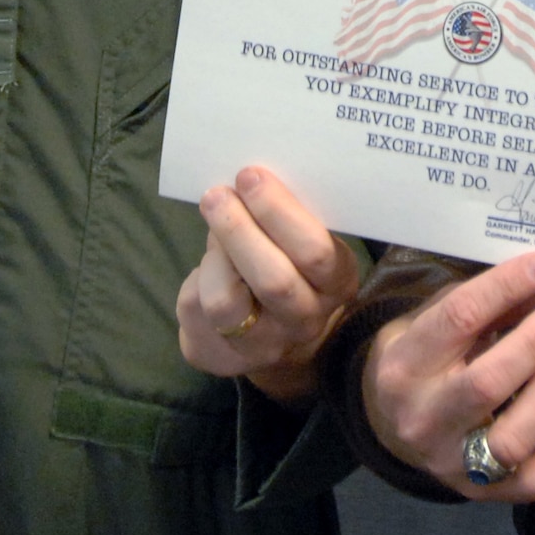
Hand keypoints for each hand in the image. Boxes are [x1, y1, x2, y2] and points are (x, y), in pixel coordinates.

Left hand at [176, 165, 361, 404]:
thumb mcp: (303, 239)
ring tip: (213, 216)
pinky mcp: (223, 357)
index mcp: (336, 282)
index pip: (315, 253)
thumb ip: (286, 215)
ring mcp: (265, 346)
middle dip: (239, 229)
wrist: (276, 331)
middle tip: (217, 194)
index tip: (251, 176)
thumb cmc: (291, 262)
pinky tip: (208, 263)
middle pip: (273, 279)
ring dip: (214, 253)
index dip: (279, 213)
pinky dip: (197, 275)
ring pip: (227, 302)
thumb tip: (246, 179)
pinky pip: (197, 309)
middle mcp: (306, 320)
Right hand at [364, 251, 534, 502]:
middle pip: (485, 385)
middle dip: (532, 345)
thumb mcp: (433, 319)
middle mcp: (422, 417)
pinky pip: (532, 482)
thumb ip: (484, 302)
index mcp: (405, 363)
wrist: (388, 426)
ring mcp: (450, 462)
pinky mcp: (478, 491)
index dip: (505, 286)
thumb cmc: (420, 360)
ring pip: (511, 440)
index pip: (458, 319)